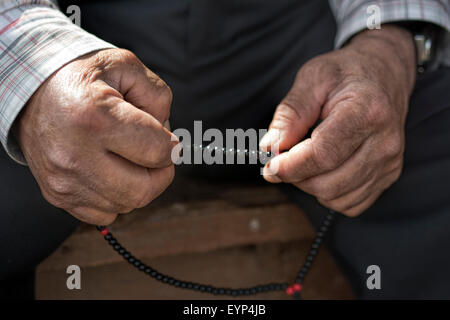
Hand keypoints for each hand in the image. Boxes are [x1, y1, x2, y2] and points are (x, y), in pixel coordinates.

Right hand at [16, 48, 177, 224]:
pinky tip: (109, 170)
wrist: (32, 92)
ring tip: (126, 156)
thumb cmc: (81, 77)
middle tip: (154, 153)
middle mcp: (75, 153)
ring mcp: (64, 180)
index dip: (171, 145)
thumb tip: (168, 138)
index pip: (157, 151)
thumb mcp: (126, 66)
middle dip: (160, 172)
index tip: (165, 137)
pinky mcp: (58, 195)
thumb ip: (158, 97)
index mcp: (95, 115)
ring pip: (126, 204)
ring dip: (139, 184)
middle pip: (143, 189)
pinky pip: (105, 213)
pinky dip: (117, 196)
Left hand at [260, 25, 415, 216]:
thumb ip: (290, 114)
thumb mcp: (312, 78)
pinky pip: (350, 203)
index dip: (291, 166)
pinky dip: (328, 194)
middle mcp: (384, 141)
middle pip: (328, 182)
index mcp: (366, 111)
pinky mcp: (389, 175)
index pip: (323, 154)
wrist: (385, 74)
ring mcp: (390, 162)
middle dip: (295, 176)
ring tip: (304, 160)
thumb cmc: (347, 73)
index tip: (270, 165)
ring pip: (336, 197)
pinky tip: (324, 170)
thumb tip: (270, 147)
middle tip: (282, 159)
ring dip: (309, 185)